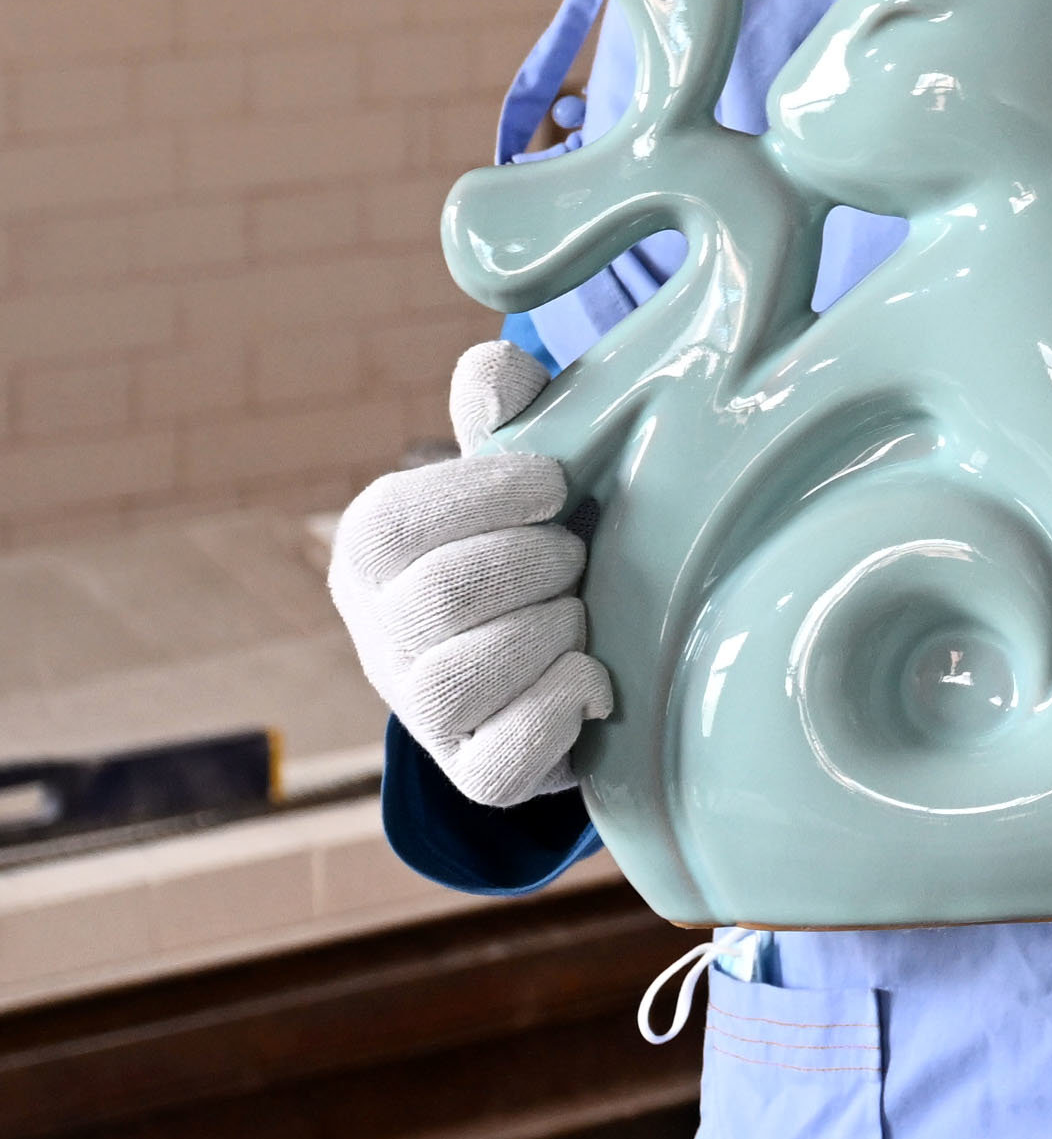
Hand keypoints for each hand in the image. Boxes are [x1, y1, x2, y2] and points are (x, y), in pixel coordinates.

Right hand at [327, 341, 613, 808]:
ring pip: (459, 683)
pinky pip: (498, 765)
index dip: (496, 494)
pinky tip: (594, 677)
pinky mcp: (473, 774)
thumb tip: (493, 364)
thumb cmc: (543, 531)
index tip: (559, 485)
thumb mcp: (527, 465)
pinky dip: (559, 712)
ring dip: (550, 634)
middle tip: (577, 554)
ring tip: (581, 611)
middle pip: (441, 599)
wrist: (570, 641)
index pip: (400, 519)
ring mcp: (420, 712)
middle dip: (537, 564)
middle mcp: (377, 634)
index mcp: (371, 547)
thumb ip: (512, 413)